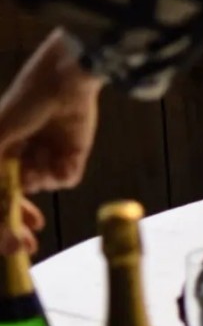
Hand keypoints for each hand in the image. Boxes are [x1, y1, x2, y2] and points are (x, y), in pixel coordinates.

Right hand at [0, 28, 103, 252]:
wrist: (65, 80)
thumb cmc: (24, 103)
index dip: (1, 222)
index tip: (10, 245)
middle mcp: (20, 156)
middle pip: (18, 200)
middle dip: (21, 220)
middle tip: (28, 241)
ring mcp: (46, 156)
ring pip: (42, 186)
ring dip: (41, 174)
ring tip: (44, 148)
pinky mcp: (72, 154)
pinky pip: (66, 178)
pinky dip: (64, 169)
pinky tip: (64, 149)